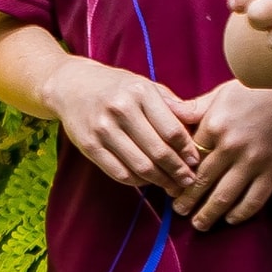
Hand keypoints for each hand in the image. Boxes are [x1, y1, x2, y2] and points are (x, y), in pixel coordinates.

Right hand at [43, 56, 199, 192]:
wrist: (72, 86)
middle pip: (158, 151)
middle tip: (190, 181)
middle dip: (178, 171)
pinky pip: (119, 173)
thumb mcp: (145, 86)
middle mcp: (120, 110)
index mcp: (140, 92)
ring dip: (161, 181)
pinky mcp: (89, 146)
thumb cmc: (117, 87)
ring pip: (140, 166)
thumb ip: (172, 105)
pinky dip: (138, 181)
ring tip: (173, 186)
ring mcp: (102, 129)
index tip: (197, 162)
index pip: (172, 130)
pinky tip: (148, 181)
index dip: (188, 151)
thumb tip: (199, 124)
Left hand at [171, 79, 271, 229]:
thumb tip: (169, 112)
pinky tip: (231, 218)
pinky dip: (240, 213)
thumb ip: (196, 108)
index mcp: (214, 125)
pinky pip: (254, 199)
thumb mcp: (222, 93)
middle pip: (201, 181)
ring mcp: (253, 161)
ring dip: (208, 214)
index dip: (177, 174)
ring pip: (224, 196)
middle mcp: (230, 146)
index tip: (170, 185)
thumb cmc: (258, 88)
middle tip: (178, 211)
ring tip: (199, 224)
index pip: (188, 158)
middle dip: (187, 200)